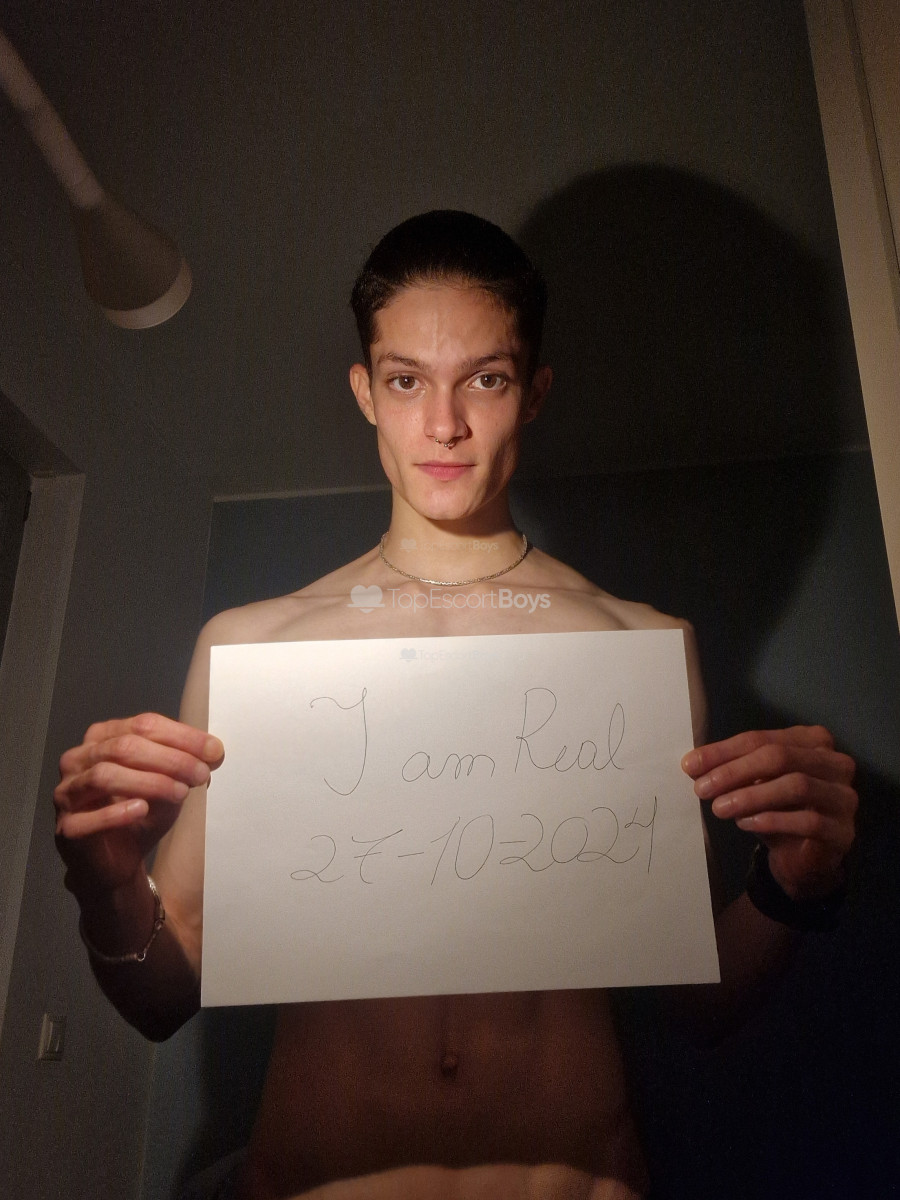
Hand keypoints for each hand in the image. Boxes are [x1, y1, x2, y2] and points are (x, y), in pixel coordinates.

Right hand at [54, 713, 223, 895]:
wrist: (116, 862)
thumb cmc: (140, 815)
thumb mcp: (169, 784)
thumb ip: (185, 765)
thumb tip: (215, 751)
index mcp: (103, 738)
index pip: (143, 725)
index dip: (182, 737)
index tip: (215, 751)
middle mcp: (79, 759)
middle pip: (124, 747)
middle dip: (170, 759)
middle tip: (201, 774)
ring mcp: (67, 792)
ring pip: (104, 775)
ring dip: (149, 782)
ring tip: (180, 792)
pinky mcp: (66, 826)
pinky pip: (87, 816)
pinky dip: (116, 811)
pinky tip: (141, 809)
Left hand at [682, 725, 856, 899]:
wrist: (804, 859)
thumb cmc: (778, 811)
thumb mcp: (751, 785)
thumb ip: (730, 771)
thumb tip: (692, 764)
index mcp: (813, 741)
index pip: (763, 739)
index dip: (724, 751)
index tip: (690, 765)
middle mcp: (836, 763)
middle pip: (780, 757)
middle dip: (735, 771)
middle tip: (702, 788)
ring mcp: (844, 797)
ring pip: (797, 785)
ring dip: (751, 796)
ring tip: (719, 808)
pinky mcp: (844, 831)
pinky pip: (808, 821)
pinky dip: (773, 821)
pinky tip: (746, 824)